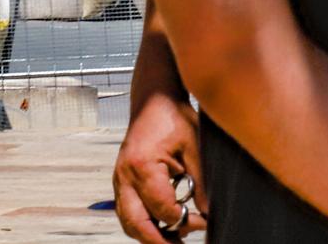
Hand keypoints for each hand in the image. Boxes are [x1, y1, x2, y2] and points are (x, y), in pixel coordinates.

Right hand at [112, 88, 206, 241]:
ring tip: (173, 238)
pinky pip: (126, 210)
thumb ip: (201, 183)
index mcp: (142, 166)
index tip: (204, 221)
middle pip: (136, 224)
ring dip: (148, 234)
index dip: (186, 221)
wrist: (153, 99)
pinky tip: (163, 223)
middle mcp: (125, 175)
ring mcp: (119, 178)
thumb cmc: (172, 116)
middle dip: (159, 241)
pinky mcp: (121, 179)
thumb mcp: (194, 147)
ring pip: (127, 221)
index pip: (164, 210)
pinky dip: (142, 222)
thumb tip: (208, 213)